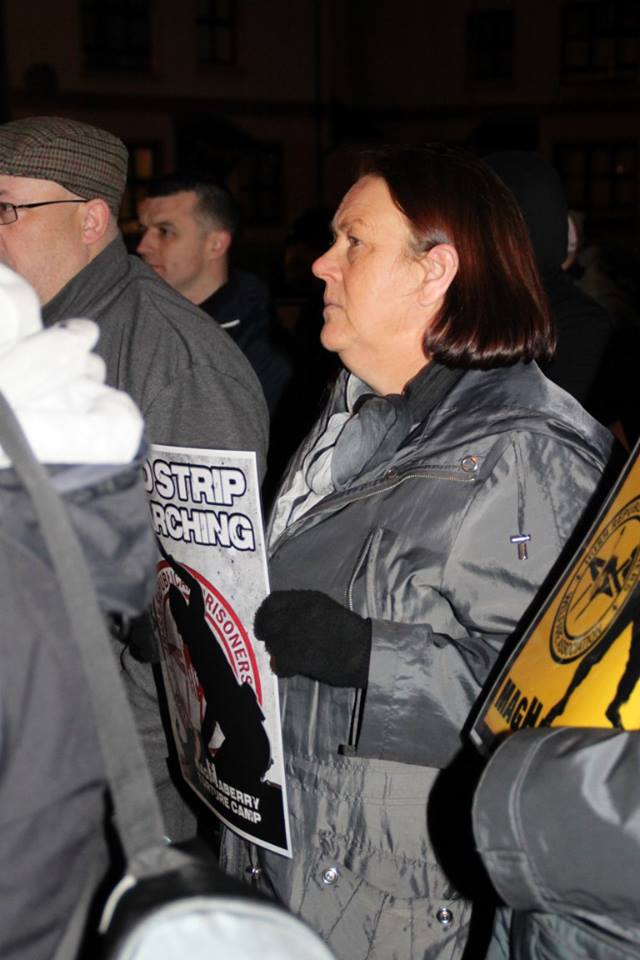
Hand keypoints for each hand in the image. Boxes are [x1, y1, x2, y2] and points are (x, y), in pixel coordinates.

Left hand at [254, 589, 370, 687]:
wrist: (365, 652)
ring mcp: (295, 634)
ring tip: (289, 657)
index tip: (264, 623)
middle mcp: (297, 613)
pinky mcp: (297, 655)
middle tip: (275, 644)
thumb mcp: (326, 608)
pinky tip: (293, 670)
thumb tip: (281, 620)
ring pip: (272, 645)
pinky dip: (283, 669)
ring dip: (277, 653)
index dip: (264, 614)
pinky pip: (279, 663)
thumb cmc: (349, 631)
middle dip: (268, 636)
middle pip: (267, 624)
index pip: (271, 601)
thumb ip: (301, 609)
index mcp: (306, 599)